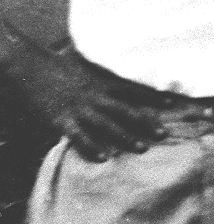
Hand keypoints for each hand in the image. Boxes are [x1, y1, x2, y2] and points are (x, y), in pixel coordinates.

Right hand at [7, 43, 166, 162]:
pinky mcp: (62, 119)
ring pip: (108, 125)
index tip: (172, 102)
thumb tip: (118, 68)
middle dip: (146, 122)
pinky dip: (92, 147)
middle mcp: (96, 95)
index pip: (133, 90)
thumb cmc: (58, 65)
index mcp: (103, 82)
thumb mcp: (86, 65)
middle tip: (165, 133)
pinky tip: (104, 158)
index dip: (153, 96)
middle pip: (127, 110)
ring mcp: (80, 108)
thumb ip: (102, 72)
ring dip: (126, 138)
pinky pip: (80, 136)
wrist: (31, 65)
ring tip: (143, 149)